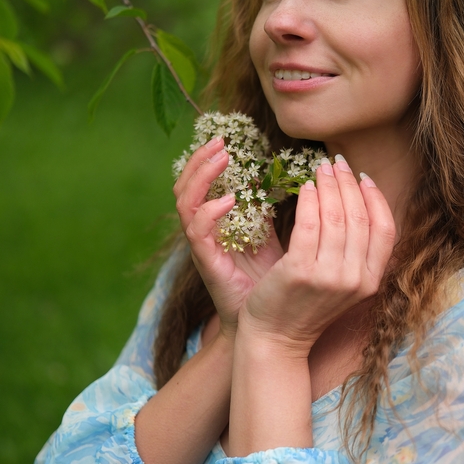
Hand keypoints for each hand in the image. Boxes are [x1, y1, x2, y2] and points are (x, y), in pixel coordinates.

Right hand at [174, 136, 283, 334]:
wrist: (266, 324)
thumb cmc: (268, 280)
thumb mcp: (269, 237)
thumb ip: (265, 210)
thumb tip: (279, 176)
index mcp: (215, 222)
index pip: (200, 182)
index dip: (207, 159)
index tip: (227, 139)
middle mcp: (202, 231)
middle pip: (184, 186)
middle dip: (199, 160)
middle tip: (220, 141)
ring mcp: (201, 246)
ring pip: (185, 202)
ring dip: (202, 176)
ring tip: (222, 159)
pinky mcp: (206, 261)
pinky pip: (198, 231)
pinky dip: (210, 211)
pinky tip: (229, 200)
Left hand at [239, 158, 395, 350]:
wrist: (276, 339)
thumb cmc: (307, 306)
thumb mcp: (344, 283)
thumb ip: (357, 253)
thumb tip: (360, 205)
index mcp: (372, 281)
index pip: (386, 229)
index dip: (376, 198)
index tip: (363, 177)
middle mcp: (355, 280)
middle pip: (360, 218)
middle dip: (349, 184)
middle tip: (337, 164)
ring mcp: (329, 277)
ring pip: (336, 217)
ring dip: (329, 187)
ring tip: (321, 171)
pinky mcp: (301, 272)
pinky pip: (309, 224)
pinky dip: (308, 201)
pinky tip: (304, 188)